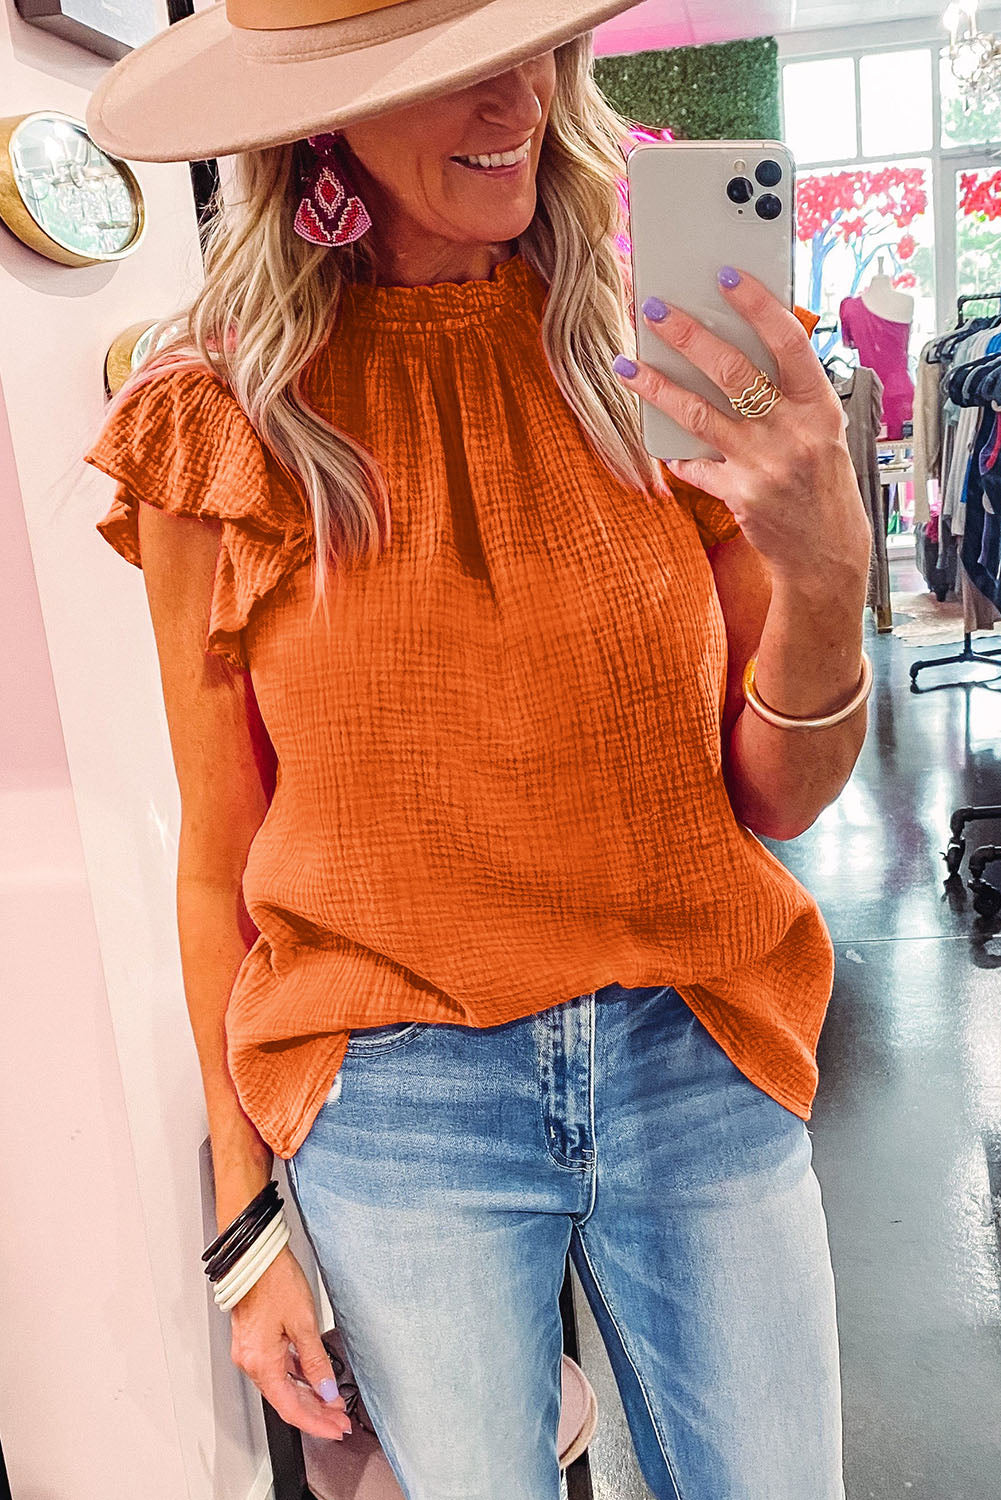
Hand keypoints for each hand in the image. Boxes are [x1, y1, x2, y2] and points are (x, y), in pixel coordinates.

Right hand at [228, 1245, 352, 1439]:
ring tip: (333, 1403)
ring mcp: (251, 1351)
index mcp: (261, 1362)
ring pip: (282, 1385)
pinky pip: (277, 1368)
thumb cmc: (274, 1279)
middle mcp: (251, 1362)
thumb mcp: (303, 1321)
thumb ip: (315, 1360)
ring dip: (308, 1396)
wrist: (254, 1254)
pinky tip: (314, 1379)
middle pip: (286, 1400)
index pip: (291, 1408)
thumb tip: (326, 1389)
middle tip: (340, 1421)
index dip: (316, 1422)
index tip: (336, 1429)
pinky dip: (297, 1378)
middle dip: (315, 1413)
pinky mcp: (254, 1340)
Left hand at [613, 268, 870, 587]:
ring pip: (699, 414)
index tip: (727, 276)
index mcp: (818, 406)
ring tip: (627, 365)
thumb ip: (789, 392)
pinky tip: (655, 439)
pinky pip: (694, 466)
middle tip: (657, 310)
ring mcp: (763, 465)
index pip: (788, 342)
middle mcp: (792, 432)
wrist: (826, 550)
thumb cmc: (822, 482)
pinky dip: (673, 452)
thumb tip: (744, 345)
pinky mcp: (739, 495)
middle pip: (733, 371)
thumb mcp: (823, 430)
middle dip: (689, 336)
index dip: (757, 305)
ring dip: (658, 387)